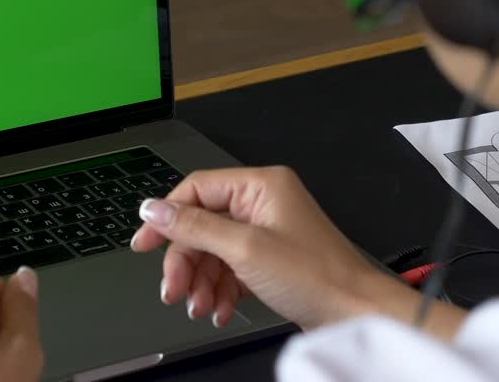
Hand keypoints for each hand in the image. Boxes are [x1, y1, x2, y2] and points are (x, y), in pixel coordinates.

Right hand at [131, 166, 427, 330]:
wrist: (355, 312)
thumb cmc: (317, 275)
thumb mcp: (244, 249)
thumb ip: (195, 227)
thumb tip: (154, 209)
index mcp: (260, 186)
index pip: (198, 189)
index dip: (167, 216)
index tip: (144, 243)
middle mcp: (262, 204)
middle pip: (201, 225)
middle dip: (185, 261)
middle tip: (173, 290)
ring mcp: (266, 233)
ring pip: (213, 252)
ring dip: (201, 281)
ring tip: (199, 306)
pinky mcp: (269, 260)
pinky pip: (230, 269)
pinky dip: (219, 290)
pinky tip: (218, 309)